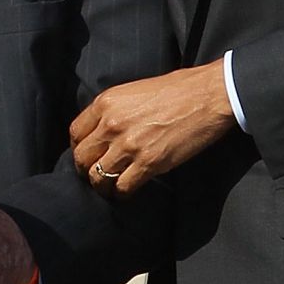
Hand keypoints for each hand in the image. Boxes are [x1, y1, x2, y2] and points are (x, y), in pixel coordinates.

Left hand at [70, 61, 235, 196]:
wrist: (208, 96)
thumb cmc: (177, 90)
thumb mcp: (134, 92)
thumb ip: (114, 111)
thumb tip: (104, 132)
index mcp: (106, 103)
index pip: (76, 133)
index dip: (78, 148)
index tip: (86, 155)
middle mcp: (111, 124)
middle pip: (82, 157)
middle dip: (86, 170)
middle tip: (94, 175)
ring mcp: (129, 145)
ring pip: (99, 176)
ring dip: (102, 185)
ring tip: (109, 188)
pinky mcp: (150, 163)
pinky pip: (123, 186)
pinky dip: (122, 193)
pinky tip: (126, 191)